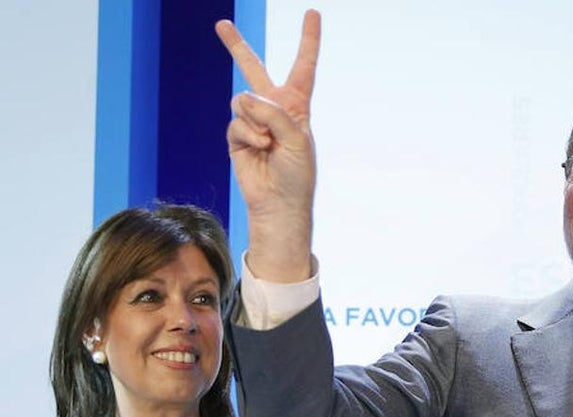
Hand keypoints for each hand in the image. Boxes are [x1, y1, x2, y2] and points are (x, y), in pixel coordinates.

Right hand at [215, 10, 319, 280]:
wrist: (279, 204)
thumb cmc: (297, 174)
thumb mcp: (296, 139)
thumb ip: (274, 113)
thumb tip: (244, 97)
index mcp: (298, 107)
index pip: (303, 68)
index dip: (308, 40)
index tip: (313, 13)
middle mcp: (275, 109)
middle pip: (254, 70)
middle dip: (236, 47)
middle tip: (221, 24)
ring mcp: (253, 121)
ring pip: (243, 100)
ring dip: (256, 120)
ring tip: (268, 143)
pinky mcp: (237, 135)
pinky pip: (236, 121)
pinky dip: (247, 134)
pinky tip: (258, 149)